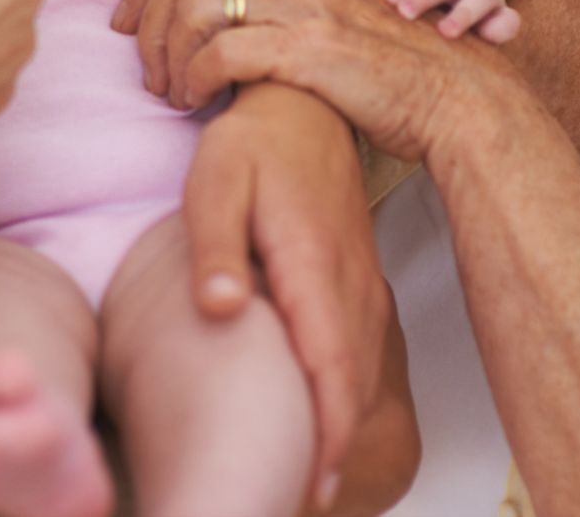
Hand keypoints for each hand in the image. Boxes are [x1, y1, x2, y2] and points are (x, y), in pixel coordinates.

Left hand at [113, 0, 499, 164]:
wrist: (458, 96)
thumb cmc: (392, 66)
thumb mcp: (336, 10)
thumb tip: (227, 7)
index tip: (129, 18)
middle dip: (145, 19)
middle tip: (140, 64)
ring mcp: (303, 4)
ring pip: (191, 9)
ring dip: (166, 55)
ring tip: (170, 91)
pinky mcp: (308, 48)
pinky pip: (219, 53)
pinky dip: (193, 79)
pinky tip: (195, 102)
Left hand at [182, 83, 395, 511]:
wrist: (305, 103)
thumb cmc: (253, 142)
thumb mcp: (216, 179)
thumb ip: (216, 245)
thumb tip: (221, 309)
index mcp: (313, 266)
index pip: (330, 367)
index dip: (328, 433)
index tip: (312, 486)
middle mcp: (347, 283)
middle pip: (353, 385)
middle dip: (334, 450)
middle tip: (299, 500)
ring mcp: (358, 283)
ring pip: (362, 373)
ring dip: (343, 428)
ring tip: (310, 482)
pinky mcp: (356, 281)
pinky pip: (361, 352)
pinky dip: (348, 396)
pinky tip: (325, 424)